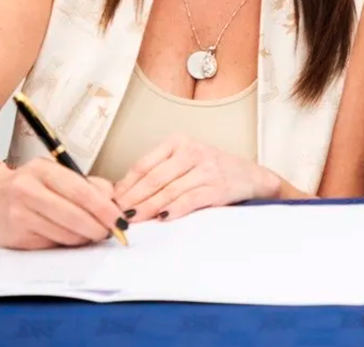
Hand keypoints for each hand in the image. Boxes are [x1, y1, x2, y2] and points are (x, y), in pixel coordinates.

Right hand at [0, 159, 123, 249]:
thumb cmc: (27, 184)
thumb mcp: (56, 174)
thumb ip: (87, 185)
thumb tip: (114, 201)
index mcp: (43, 170)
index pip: (81, 192)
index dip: (104, 209)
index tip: (120, 219)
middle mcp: (27, 190)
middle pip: (74, 215)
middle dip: (98, 227)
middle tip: (110, 232)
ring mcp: (18, 215)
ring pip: (64, 234)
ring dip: (83, 237)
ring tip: (90, 234)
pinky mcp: (13, 237)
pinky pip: (50, 244)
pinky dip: (65, 243)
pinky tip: (67, 237)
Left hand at [114, 134, 280, 221]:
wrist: (251, 176)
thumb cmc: (213, 170)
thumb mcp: (186, 161)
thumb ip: (160, 172)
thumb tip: (124, 192)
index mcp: (180, 142)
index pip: (145, 164)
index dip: (126, 184)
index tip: (113, 200)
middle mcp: (192, 152)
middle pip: (154, 178)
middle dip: (133, 199)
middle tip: (118, 214)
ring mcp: (206, 169)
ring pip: (169, 191)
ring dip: (148, 208)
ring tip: (133, 220)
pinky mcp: (217, 187)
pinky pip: (190, 199)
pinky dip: (174, 210)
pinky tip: (162, 218)